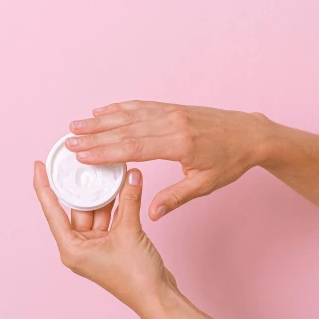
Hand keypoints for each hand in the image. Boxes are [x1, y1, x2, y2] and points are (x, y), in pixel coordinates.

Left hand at [33, 161, 174, 313]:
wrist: (158, 298)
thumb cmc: (136, 276)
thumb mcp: (129, 231)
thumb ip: (128, 200)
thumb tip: (132, 175)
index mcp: (72, 248)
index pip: (53, 211)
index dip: (44, 187)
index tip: (39, 166)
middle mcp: (80, 248)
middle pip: (78, 208)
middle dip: (85, 186)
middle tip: (84, 161)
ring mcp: (96, 247)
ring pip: (97, 211)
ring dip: (105, 194)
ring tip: (110, 169)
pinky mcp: (113, 245)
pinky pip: (111, 218)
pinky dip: (117, 204)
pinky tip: (125, 186)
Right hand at [65, 101, 271, 219]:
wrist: (250, 134)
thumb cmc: (230, 162)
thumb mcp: (205, 185)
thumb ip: (175, 197)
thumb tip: (151, 213)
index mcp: (178, 145)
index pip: (133, 149)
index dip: (105, 152)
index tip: (82, 155)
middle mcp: (171, 124)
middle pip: (125, 130)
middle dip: (94, 137)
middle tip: (68, 142)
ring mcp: (171, 112)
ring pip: (129, 115)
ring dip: (101, 120)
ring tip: (76, 125)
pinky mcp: (173, 108)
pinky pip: (141, 106)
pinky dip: (120, 108)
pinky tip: (103, 111)